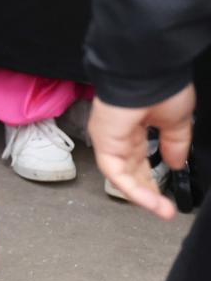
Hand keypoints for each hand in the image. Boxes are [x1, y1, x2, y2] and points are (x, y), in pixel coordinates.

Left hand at [89, 84, 195, 220]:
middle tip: (164, 209)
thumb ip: (174, 144)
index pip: (139, 158)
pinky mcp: (105, 142)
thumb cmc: (160, 85)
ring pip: (122, 175)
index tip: (166, 194)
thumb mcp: (175, 119)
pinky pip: (116, 172)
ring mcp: (109, 137)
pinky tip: (151, 201)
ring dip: (142, 195)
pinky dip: (133, 189)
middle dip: (148, 191)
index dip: (152, 177)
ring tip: (162, 211)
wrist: (147, 68)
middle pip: (130, 170)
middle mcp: (119, 133)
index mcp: (135, 125)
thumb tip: (175, 163)